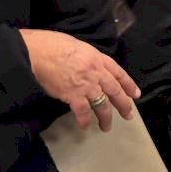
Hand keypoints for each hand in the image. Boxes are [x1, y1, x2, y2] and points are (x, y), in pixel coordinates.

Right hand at [19, 29, 140, 130]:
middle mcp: (96, 73)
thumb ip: (87, 58)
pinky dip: (85, 120)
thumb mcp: (77, 45)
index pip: (119, 73)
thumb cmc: (51, 45)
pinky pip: (83, 111)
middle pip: (115, 91)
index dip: (128, 85)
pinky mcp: (73, 95)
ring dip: (106, 117)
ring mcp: (86, 85)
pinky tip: (85, 126)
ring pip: (102, 105)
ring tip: (106, 127)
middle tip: (128, 115)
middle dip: (124, 105)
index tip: (135, 95)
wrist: (35, 52)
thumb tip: (89, 66)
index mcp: (97, 58)